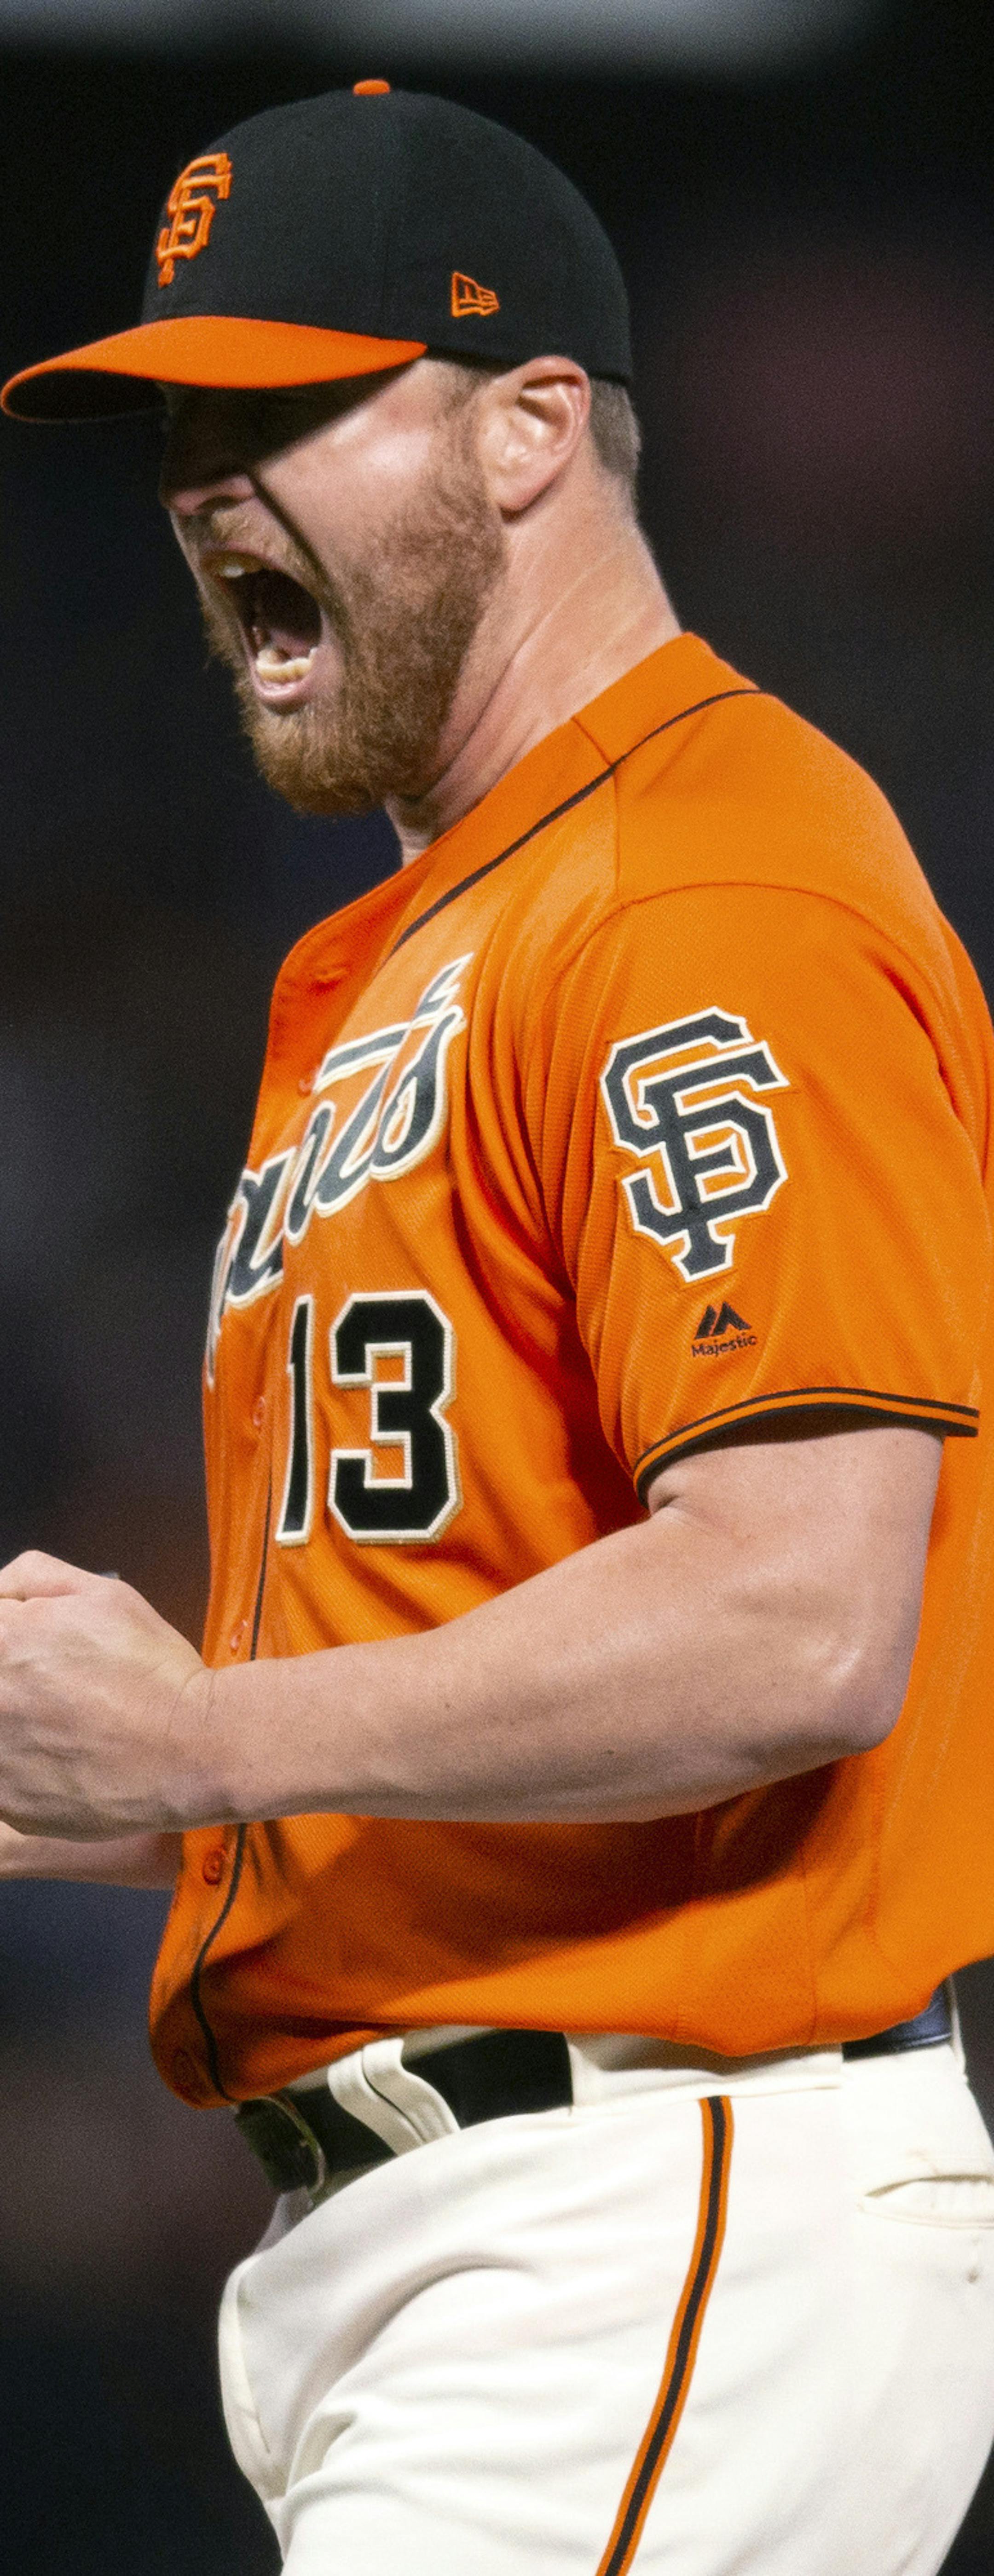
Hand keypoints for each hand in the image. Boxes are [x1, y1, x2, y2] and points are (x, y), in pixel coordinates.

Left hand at [0, 1552, 215, 1838]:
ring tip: (61, 1726)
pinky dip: (22, 1769)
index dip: (13, 1636)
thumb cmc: (152, 1669)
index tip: (34, 1649)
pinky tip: (62, 1763)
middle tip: (57, 1692)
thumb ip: (34, 1577)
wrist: (192, 1751)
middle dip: (15, 1680)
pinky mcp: (7, 1803)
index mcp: (2, 1640)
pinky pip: (2, 1780)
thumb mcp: (104, 1594)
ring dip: (16, 1723)